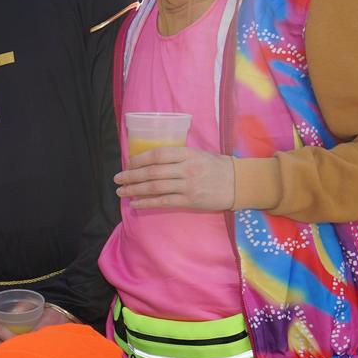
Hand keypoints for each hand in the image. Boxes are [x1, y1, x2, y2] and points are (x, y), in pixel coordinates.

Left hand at [114, 146, 234, 210]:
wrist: (239, 183)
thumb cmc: (217, 167)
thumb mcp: (198, 154)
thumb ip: (177, 156)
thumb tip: (152, 161)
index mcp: (187, 154)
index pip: (157, 154)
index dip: (139, 159)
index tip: (128, 163)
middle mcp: (186, 168)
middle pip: (152, 172)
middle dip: (131, 175)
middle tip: (117, 179)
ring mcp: (188, 185)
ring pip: (155, 187)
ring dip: (134, 189)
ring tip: (121, 192)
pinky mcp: (190, 200)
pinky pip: (163, 202)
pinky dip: (147, 203)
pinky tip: (135, 203)